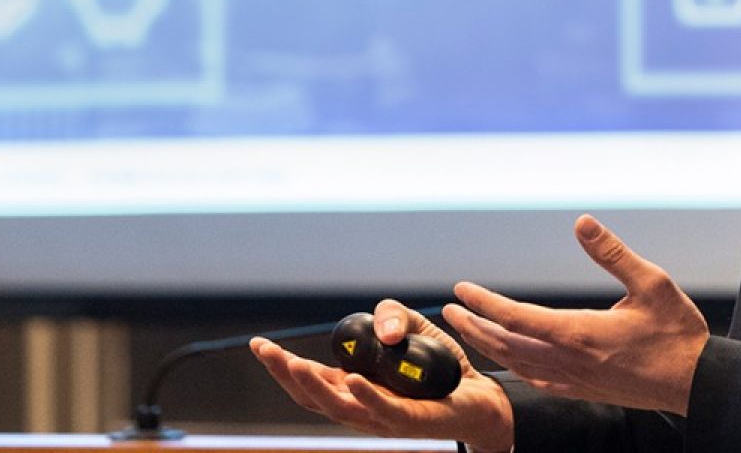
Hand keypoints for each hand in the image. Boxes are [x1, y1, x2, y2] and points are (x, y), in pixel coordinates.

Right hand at [251, 299, 513, 452]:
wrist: (481, 397)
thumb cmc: (439, 370)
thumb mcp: (412, 328)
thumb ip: (391, 317)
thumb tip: (384, 330)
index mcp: (355, 390)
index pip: (309, 382)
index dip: (281, 365)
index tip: (258, 344)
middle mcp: (362, 408)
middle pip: (313, 398)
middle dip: (285, 374)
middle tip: (265, 350)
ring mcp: (384, 419)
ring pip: (341, 408)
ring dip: (315, 386)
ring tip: (294, 364)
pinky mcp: (412, 422)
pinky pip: (384, 411)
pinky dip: (365, 396)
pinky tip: (351, 380)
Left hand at [445, 215, 708, 415]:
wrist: (697, 384)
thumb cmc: (678, 334)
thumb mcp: (652, 283)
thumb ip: (613, 254)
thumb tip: (582, 223)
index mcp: (580, 334)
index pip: (516, 317)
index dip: (484, 302)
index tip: (461, 289)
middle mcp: (569, 362)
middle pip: (505, 345)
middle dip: (473, 325)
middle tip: (449, 309)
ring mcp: (574, 380)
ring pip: (516, 365)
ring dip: (488, 345)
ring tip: (470, 329)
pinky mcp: (583, 391)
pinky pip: (535, 381)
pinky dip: (513, 367)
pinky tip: (511, 359)